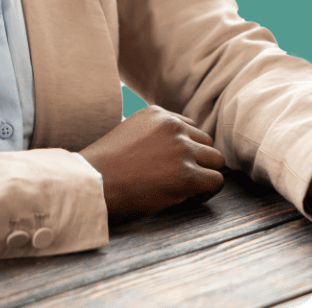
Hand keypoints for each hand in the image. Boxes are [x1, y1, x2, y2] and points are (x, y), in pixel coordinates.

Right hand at [79, 105, 225, 216]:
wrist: (94, 182)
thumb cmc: (105, 166)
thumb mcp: (129, 133)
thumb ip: (152, 134)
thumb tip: (171, 152)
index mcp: (158, 114)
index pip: (189, 127)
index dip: (186, 148)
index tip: (175, 164)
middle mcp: (173, 126)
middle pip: (206, 142)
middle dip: (198, 160)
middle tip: (182, 178)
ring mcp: (181, 149)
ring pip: (216, 160)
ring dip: (205, 174)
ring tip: (189, 188)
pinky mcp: (187, 175)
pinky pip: (216, 181)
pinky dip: (208, 191)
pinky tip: (192, 197)